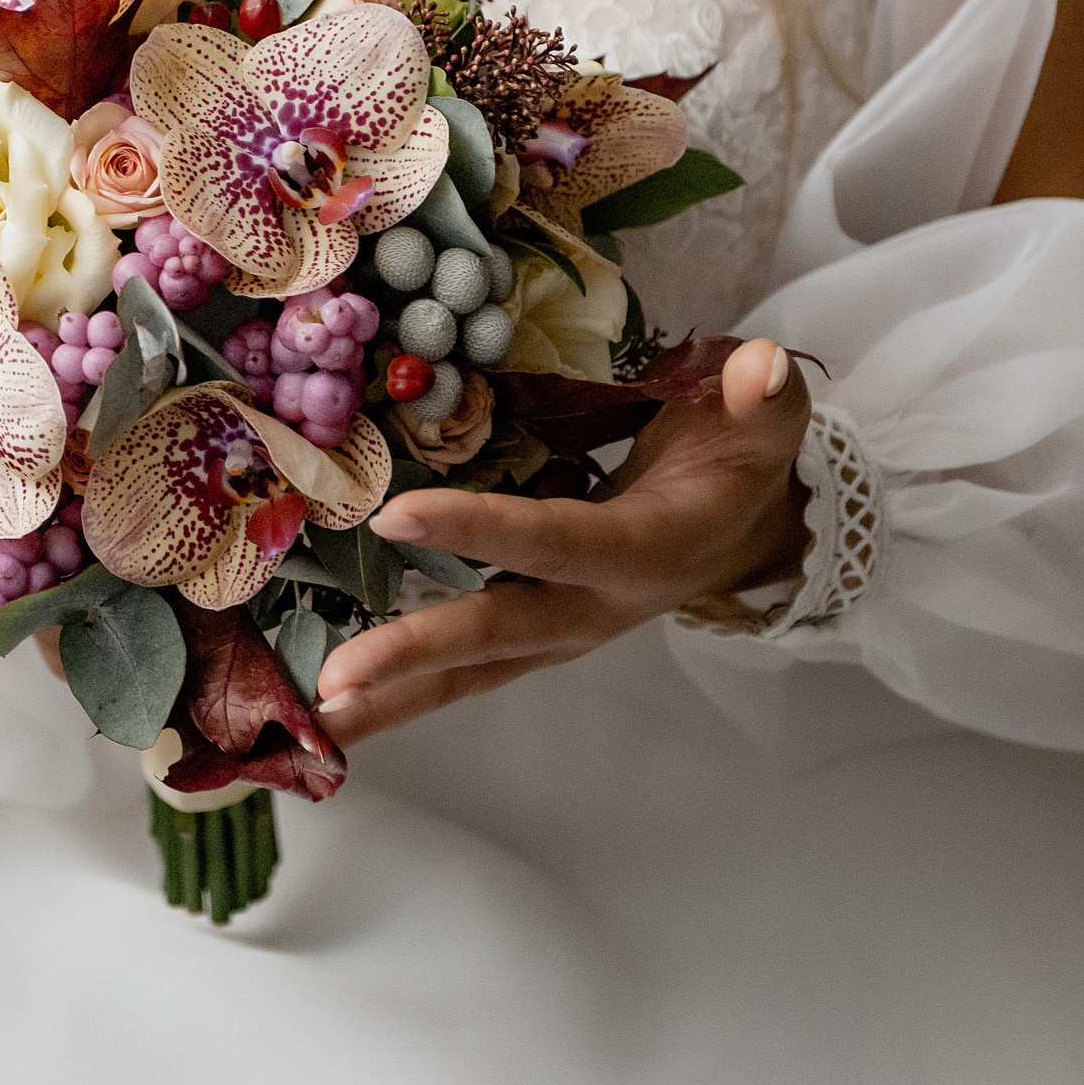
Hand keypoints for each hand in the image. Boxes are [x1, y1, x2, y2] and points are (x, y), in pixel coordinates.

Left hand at [313, 338, 812, 745]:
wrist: (747, 530)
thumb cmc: (742, 463)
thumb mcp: (766, 424)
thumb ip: (763, 400)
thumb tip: (761, 366)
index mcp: (644, 550)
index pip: (554, 539)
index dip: (481, 530)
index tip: (398, 515)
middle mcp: (594, 606)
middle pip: (496, 635)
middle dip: (416, 656)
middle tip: (334, 680)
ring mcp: (559, 629)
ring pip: (472, 671)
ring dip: (395, 696)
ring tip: (318, 718)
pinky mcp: (534, 633)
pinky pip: (466, 665)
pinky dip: (404, 686)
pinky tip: (339, 699)